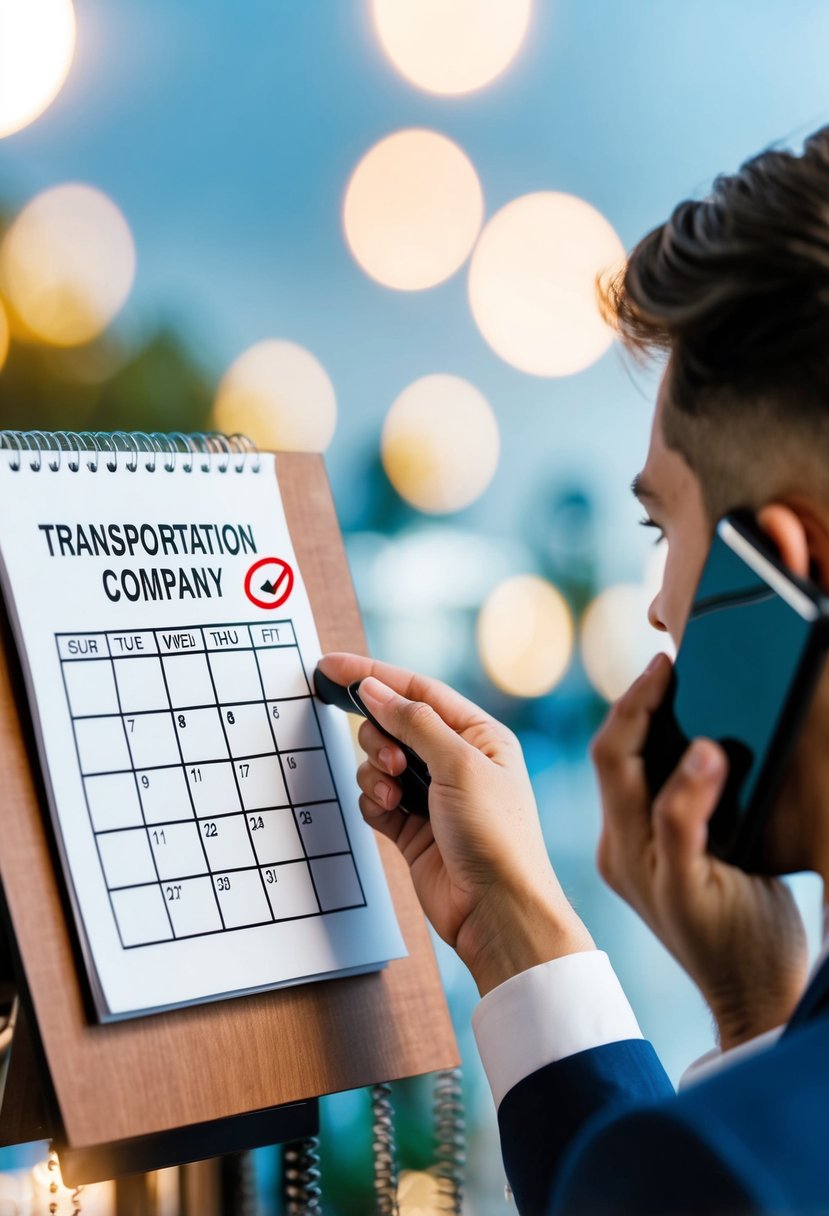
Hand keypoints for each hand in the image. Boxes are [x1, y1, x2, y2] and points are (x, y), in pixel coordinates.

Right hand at [317, 653, 593, 994]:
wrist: (496, 911)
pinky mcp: (411, 827)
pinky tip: (389, 814)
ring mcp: (431, 795)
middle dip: (380, 737)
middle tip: (392, 763)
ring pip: (379, 762)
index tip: (331, 667)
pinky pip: (375, 798)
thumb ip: (413, 722)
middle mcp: (455, 760)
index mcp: (478, 735)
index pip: (418, 691)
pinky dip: (374, 801)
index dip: (374, 676)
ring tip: (394, 794)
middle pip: (393, 724)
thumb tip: (373, 688)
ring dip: (375, 773)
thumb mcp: (460, 765)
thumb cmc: (496, 836)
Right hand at [592, 652, 809, 1049]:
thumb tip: (712, 738)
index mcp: (625, 841)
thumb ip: (698, 805)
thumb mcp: (711, 851)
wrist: (753, 996)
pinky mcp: (677, 889)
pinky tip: (709, 752)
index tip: (659, 667)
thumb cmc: (742, 919)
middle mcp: (621, 852)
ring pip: (625, 780)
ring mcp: (643, 871)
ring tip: (669, 679)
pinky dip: (691, 784)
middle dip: (632, 699)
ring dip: (646, 720)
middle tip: (663, 661)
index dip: (629, 707)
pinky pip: (673, 825)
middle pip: (608, 757)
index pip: (612, 759)